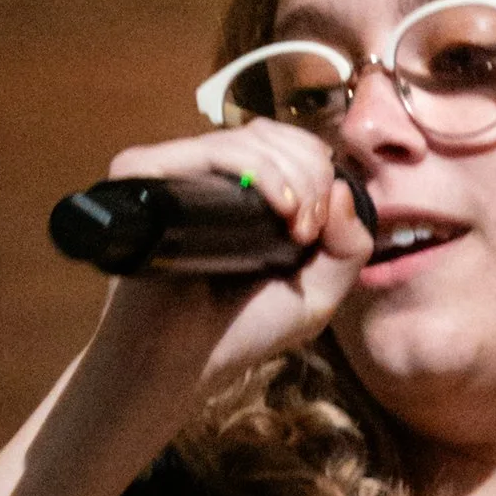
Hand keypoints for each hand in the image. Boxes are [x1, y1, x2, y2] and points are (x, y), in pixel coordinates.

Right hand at [92, 126, 373, 396]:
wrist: (183, 362)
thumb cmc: (242, 330)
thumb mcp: (317, 294)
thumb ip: (349, 248)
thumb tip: (343, 189)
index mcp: (244, 191)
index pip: (286, 143)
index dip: (317, 170)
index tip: (318, 227)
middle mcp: (209, 176)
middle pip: (271, 134)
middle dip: (310, 174)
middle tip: (308, 231)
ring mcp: (176, 173)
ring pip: (245, 139)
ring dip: (290, 175)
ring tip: (295, 228)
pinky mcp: (146, 177)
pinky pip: (205, 150)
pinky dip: (254, 168)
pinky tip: (276, 206)